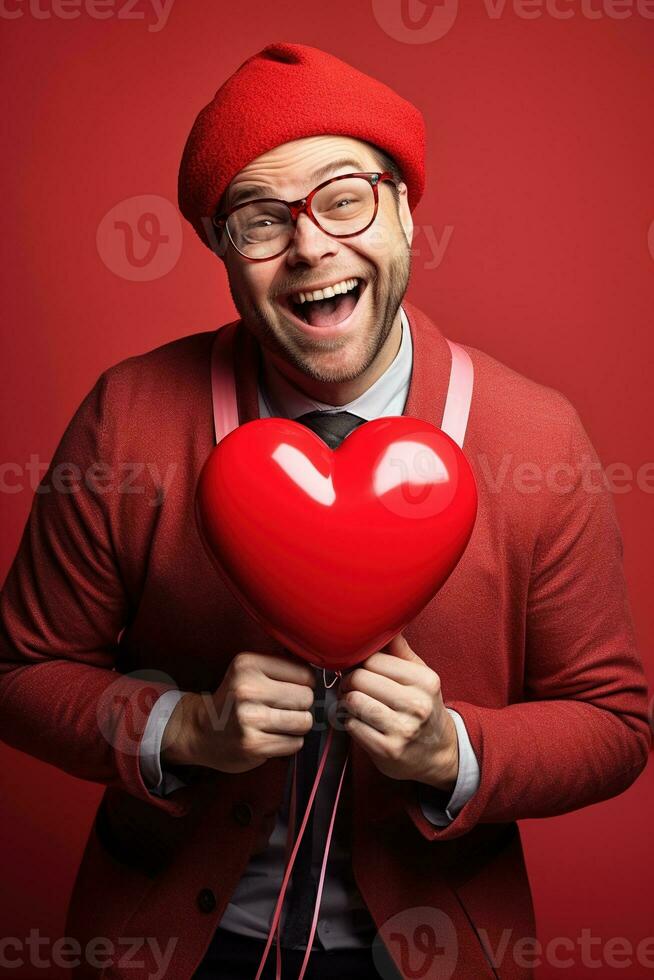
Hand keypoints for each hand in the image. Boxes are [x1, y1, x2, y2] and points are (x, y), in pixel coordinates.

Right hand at [161, 651, 315, 773]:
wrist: (201, 730)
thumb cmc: (235, 699)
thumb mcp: (250, 671)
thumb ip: (283, 666)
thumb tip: (328, 666)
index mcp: (248, 664)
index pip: (305, 673)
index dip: (305, 684)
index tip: (291, 690)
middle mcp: (247, 689)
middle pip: (306, 698)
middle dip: (302, 706)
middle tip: (285, 709)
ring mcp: (249, 719)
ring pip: (304, 722)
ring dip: (298, 726)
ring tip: (280, 724)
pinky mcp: (253, 745)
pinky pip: (295, 743)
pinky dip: (289, 743)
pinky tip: (272, 737)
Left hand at [336, 633, 458, 791]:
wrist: (438, 753)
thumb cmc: (422, 707)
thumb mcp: (420, 676)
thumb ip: (400, 651)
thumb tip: (384, 619)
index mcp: (424, 681)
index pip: (373, 659)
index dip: (359, 662)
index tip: (358, 669)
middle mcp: (417, 705)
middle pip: (360, 679)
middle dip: (349, 682)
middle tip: (352, 687)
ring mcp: (403, 729)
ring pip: (353, 701)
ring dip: (347, 702)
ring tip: (355, 703)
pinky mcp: (388, 750)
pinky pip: (352, 726)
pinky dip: (350, 722)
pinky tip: (360, 722)